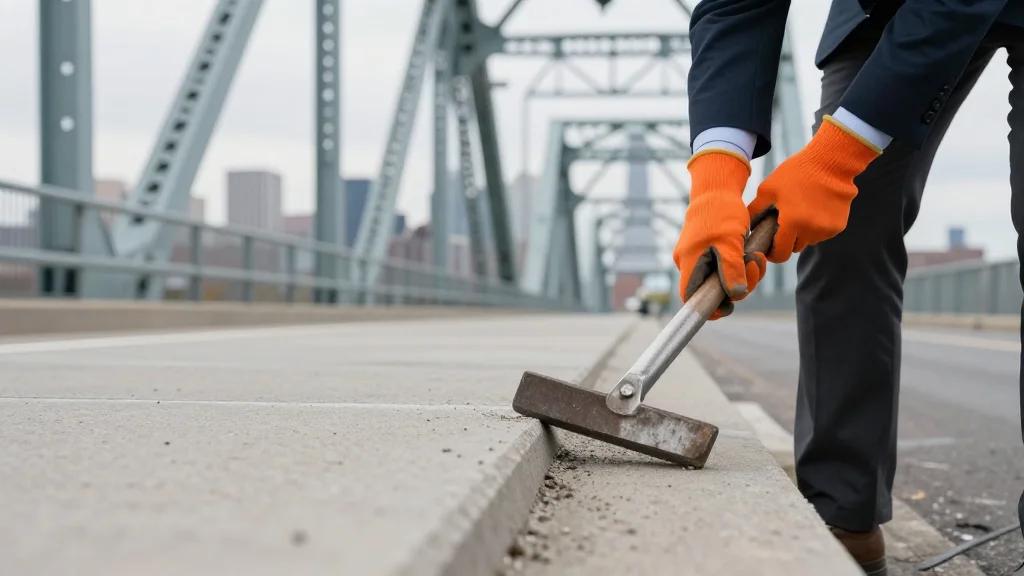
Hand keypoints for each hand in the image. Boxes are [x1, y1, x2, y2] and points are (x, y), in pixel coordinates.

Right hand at [673, 151, 766, 319]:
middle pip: (711, 291)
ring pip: (721, 280)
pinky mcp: (707, 252)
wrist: (717, 190)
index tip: (730, 306)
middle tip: (755, 267)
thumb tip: (736, 296)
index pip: (690, 298)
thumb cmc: (721, 213)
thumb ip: (733, 270)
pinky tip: (751, 254)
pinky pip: (723, 268)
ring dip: (743, 274)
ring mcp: (697, 257)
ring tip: (756, 257)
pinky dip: (739, 265)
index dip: (708, 308)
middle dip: (738, 285)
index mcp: (689, 262)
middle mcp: (689, 263)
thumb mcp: (731, 242)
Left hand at [748, 115, 881, 262]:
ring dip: (803, 232)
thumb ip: (755, 211)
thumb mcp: (768, 189)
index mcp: (792, 222)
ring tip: (801, 211)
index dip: (773, 253)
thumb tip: (747, 227)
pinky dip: (817, 226)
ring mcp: (827, 229)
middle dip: (788, 240)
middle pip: (795, 248)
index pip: (781, 254)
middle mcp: (811, 230)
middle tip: (785, 222)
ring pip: (809, 240)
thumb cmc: (796, 172)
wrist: (831, 162)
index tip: (770, 247)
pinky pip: (823, 233)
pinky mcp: (839, 226)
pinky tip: (815, 208)